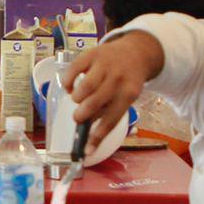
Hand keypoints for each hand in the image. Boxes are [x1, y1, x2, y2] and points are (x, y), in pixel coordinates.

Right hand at [65, 32, 163, 151]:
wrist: (135, 53)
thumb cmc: (126, 83)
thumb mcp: (126, 98)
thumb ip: (109, 114)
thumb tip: (89, 142)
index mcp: (129, 94)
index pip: (111, 119)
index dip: (97, 136)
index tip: (86, 150)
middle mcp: (117, 79)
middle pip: (95, 102)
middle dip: (82, 115)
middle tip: (77, 118)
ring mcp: (104, 65)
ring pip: (84, 87)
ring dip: (76, 98)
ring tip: (76, 100)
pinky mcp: (91, 54)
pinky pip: (74, 69)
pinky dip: (68, 81)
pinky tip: (70, 86)